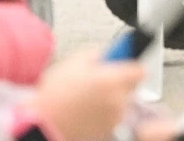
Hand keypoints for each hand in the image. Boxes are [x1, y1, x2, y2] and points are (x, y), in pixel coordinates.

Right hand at [30, 49, 144, 140]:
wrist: (44, 123)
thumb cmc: (55, 94)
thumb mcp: (74, 62)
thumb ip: (97, 54)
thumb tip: (108, 53)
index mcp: (112, 80)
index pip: (139, 70)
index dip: (131, 65)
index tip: (124, 64)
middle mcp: (117, 100)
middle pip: (131, 87)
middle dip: (120, 81)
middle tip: (101, 80)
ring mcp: (114, 117)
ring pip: (122, 101)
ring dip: (112, 97)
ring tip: (89, 97)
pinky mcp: (108, 130)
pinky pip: (113, 116)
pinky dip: (105, 112)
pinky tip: (87, 109)